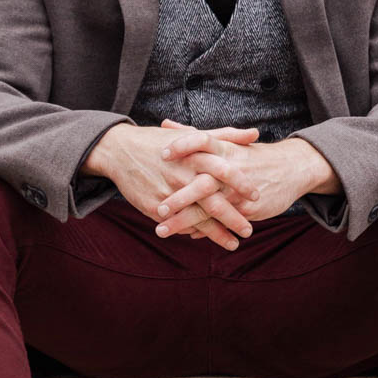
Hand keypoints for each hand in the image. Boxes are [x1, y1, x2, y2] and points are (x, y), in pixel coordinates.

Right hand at [81, 121, 259, 249]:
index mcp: (194, 156)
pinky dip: (194, 232)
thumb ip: (225, 136)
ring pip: (197, 219)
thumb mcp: (192, 135)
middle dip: (233, 218)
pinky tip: (207, 238)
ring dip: (217, 234)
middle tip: (249, 231)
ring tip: (234, 244)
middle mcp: (182, 176)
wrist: (120, 150)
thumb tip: (255, 133)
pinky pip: (178, 224)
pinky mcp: (154, 207)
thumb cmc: (160, 141)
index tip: (257, 196)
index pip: (224, 171)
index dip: (242, 184)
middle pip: (213, 201)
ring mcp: (168, 194)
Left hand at [156, 131, 339, 237]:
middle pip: (202, 182)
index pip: (201, 140)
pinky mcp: (247, 208)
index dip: (182, 146)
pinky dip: (205, 230)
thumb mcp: (225, 141)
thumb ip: (192, 134)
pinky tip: (188, 236)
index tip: (162, 155)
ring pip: (209, 208)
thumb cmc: (251, 154)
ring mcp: (238, 191)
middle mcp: (230, 169)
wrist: (292, 168)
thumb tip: (164, 125)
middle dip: (178, 198)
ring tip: (161, 230)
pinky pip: (223, 221)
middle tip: (157, 209)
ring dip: (184, 221)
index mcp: (224, 148)